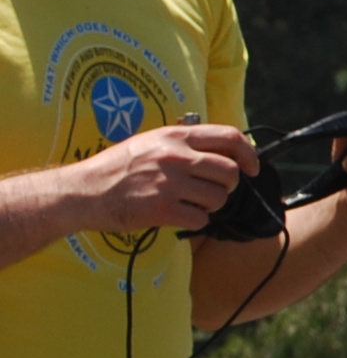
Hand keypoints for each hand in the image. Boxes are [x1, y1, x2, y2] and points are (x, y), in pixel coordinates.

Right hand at [74, 123, 259, 234]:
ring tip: (188, 203)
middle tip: (212, 191)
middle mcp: (176, 157)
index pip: (230, 137)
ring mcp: (169, 183)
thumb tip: (224, 152)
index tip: (252, 167)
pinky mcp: (162, 209)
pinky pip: (200, 218)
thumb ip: (185, 144)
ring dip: (210, 205)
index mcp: (175, 136)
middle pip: (229, 172)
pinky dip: (194, 221)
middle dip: (227, 186)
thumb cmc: (117, 168)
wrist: (83, 192)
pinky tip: (177, 216)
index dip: (249, 154)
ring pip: (218, 198)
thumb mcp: (151, 142)